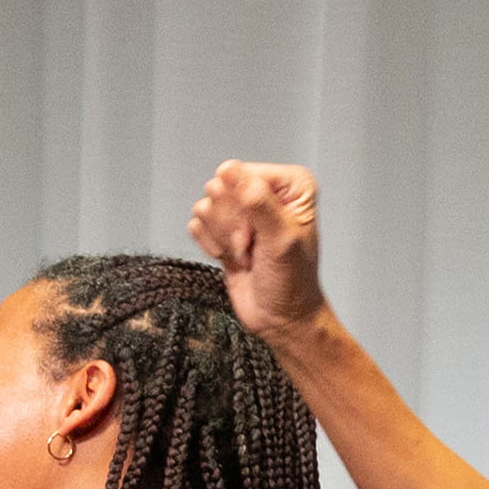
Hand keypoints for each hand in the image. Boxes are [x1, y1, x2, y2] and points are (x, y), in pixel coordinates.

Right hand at [189, 161, 330, 343]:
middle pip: (219, 189)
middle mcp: (265, 190)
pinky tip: (231, 257)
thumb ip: (257, 201)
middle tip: (252, 247)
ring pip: (205, 206)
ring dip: (222, 238)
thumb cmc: (292, 282)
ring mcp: (242, 208)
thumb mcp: (280, 240)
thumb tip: (230, 171)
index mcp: (290, 184)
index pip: (241, 175)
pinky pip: (197, 222)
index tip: (258, 238)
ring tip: (246, 255)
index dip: (243, 209)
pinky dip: (210, 245)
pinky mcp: (222, 227)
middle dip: (231, 226)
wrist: (279, 317)